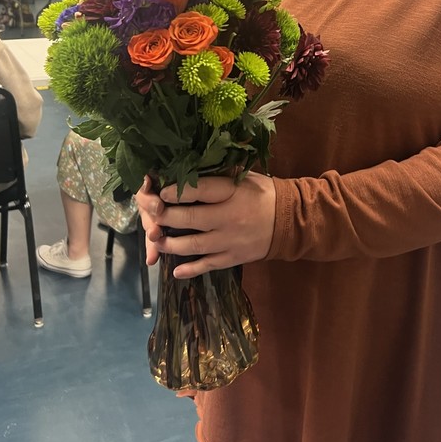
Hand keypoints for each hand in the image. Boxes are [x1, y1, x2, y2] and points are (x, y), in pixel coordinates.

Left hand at [136, 171, 276, 278]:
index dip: (176, 191)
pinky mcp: (234, 257)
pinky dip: (191, 269)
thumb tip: (187, 170)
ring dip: (170, 244)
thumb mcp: (244, 178)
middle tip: (151, 215)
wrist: (290, 221)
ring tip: (156, 240)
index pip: (199, 190)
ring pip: (194, 245)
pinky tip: (176, 271)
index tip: (160, 191)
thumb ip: (218, 175)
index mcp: (232, 192)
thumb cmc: (262, 194)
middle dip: (165, 217)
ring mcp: (230, 240)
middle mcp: (229, 217)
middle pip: (190, 218)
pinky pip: (209, 265)